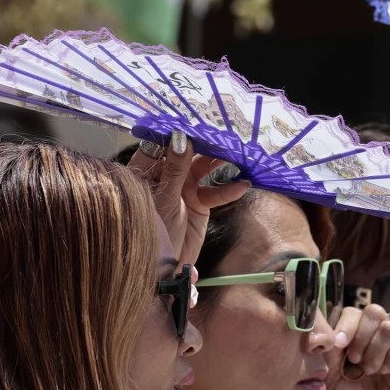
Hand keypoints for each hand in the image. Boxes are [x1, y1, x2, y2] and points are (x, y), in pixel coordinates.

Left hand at [127, 130, 249, 264]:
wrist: (160, 268)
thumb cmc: (151, 230)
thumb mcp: (162, 197)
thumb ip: (174, 168)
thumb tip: (181, 137)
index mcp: (146, 169)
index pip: (163, 143)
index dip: (179, 132)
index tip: (197, 121)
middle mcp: (165, 175)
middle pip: (187, 152)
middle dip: (205, 143)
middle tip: (224, 134)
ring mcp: (183, 188)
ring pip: (203, 168)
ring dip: (220, 162)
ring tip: (238, 154)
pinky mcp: (199, 203)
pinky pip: (215, 193)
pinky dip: (229, 190)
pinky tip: (243, 185)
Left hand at [323, 304, 389, 389]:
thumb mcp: (332, 380)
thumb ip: (328, 354)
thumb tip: (326, 332)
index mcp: (352, 338)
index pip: (349, 312)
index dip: (344, 323)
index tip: (338, 344)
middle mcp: (373, 337)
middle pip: (372, 312)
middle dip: (360, 334)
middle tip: (354, 359)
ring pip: (389, 326)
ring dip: (376, 349)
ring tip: (369, 370)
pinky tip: (386, 372)